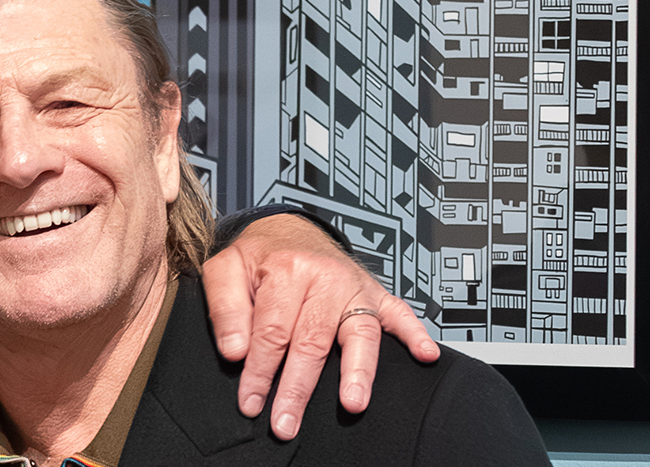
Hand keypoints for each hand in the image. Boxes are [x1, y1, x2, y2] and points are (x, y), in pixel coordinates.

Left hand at [199, 213, 439, 439]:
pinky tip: (425, 354)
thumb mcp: (224, 268)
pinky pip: (400, 312)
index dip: (260, 371)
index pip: (271, 332)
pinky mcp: (375, 292)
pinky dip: (414, 333)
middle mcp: (325, 278)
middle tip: (286, 423)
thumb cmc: (257, 254)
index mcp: (286, 270)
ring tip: (353, 402)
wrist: (287, 227)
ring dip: (357, 372)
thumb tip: (236, 351)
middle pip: (312, 341)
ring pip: (359, 333)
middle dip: (298, 387)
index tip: (251, 402)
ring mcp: (354, 287)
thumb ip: (225, 308)